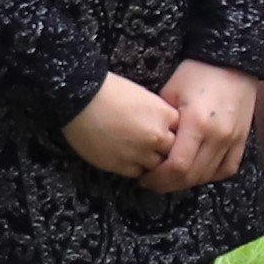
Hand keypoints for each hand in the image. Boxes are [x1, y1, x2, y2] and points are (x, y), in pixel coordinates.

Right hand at [61, 74, 182, 179]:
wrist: (79, 100)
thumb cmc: (109, 91)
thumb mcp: (143, 96)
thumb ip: (158, 114)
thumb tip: (165, 127)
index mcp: (164, 115)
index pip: (183, 132)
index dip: (173, 132)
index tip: (166, 132)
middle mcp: (156, 136)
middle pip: (173, 152)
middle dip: (165, 149)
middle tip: (153, 145)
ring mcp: (140, 153)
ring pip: (157, 166)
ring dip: (150, 160)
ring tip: (137, 150)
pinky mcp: (122, 166)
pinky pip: (137, 173)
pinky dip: (134, 166)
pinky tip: (125, 155)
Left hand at [154, 60, 260, 189]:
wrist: (231, 61)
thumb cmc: (196, 73)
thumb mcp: (170, 92)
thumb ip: (161, 123)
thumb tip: (147, 145)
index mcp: (197, 123)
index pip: (177, 166)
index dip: (159, 178)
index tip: (145, 178)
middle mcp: (218, 136)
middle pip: (192, 176)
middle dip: (169, 184)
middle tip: (153, 182)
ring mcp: (233, 139)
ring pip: (209, 176)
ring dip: (188, 182)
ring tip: (171, 179)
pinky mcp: (242, 139)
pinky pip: (227, 168)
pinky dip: (211, 175)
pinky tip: (197, 173)